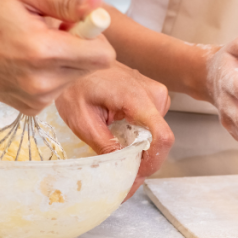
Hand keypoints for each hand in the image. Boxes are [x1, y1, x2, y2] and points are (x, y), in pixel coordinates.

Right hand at [0, 0, 115, 114]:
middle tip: (49, 31)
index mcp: (44, 51)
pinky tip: (26, 62)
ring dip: (64, 61)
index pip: (103, 57)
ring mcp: (35, 99)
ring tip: (34, 45)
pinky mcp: (30, 108)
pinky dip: (50, 75)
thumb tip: (98, 0)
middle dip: (79, 47)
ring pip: (74, 78)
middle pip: (91, 68)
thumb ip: (66, 0)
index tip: (76, 24)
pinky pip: (57, 90)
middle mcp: (42, 82)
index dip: (95, 36)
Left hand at [55, 63, 174, 197]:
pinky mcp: (151, 95)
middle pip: (159, 140)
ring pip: (155, 135)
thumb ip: (104, 145)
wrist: (77, 56)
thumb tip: (121, 170)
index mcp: (137, 97)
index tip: (134, 178)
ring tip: (117, 158)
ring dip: (139, 151)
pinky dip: (138, 138)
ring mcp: (155, 93)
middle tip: (121, 180)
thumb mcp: (81, 119)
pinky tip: (121, 140)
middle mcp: (153, 94)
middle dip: (142, 163)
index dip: (151, 164)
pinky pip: (151, 125)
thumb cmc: (75, 83)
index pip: (161, 137)